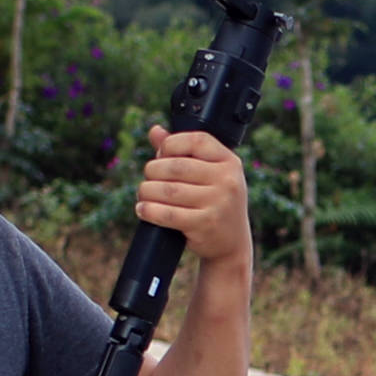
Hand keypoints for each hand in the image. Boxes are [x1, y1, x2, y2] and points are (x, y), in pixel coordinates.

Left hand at [135, 130, 250, 267]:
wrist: (231, 244)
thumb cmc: (215, 203)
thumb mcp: (209, 175)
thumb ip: (183, 152)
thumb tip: (155, 131)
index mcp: (229, 162)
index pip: (196, 140)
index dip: (171, 144)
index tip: (161, 155)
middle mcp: (227, 180)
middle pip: (176, 166)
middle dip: (153, 171)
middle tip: (149, 179)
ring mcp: (218, 203)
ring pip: (168, 190)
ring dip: (147, 191)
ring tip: (143, 194)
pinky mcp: (205, 224)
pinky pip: (168, 214)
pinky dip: (149, 211)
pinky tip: (143, 209)